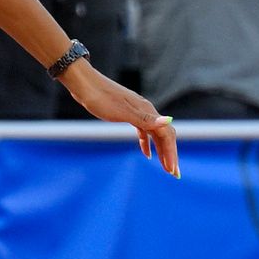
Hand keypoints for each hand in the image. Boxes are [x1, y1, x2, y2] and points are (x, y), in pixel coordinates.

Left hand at [61, 52, 177, 172]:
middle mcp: (147, 111)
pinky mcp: (128, 114)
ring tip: (164, 166)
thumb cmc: (101, 98)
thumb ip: (145, 119)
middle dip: (170, 154)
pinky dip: (147, 143)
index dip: (171, 153)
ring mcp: (138, 112)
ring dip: (161, 150)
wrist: (85, 85)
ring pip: (155, 134)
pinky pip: (143, 131)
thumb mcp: (122, 112)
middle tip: (173, 174)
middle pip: (164, 135)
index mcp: (148, 111)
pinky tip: (147, 154)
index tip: (172, 171)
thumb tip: (168, 121)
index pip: (167, 135)